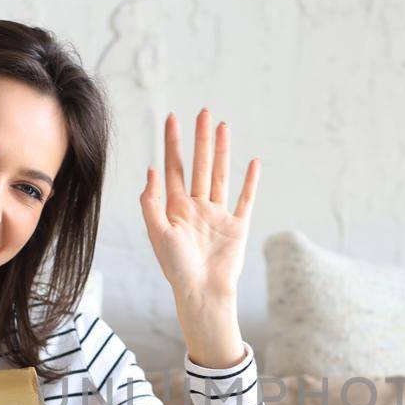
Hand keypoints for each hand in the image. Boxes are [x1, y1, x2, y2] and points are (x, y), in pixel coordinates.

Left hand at [139, 108, 260, 307]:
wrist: (203, 292)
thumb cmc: (177, 268)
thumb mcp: (157, 233)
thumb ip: (152, 202)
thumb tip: (151, 169)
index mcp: (176, 208)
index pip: (174, 167)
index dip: (172, 143)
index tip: (172, 118)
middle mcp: (197, 207)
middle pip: (199, 165)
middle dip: (200, 139)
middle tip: (203, 112)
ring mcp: (218, 215)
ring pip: (221, 175)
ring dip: (222, 151)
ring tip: (224, 127)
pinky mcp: (237, 226)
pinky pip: (245, 199)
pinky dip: (250, 181)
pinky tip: (253, 162)